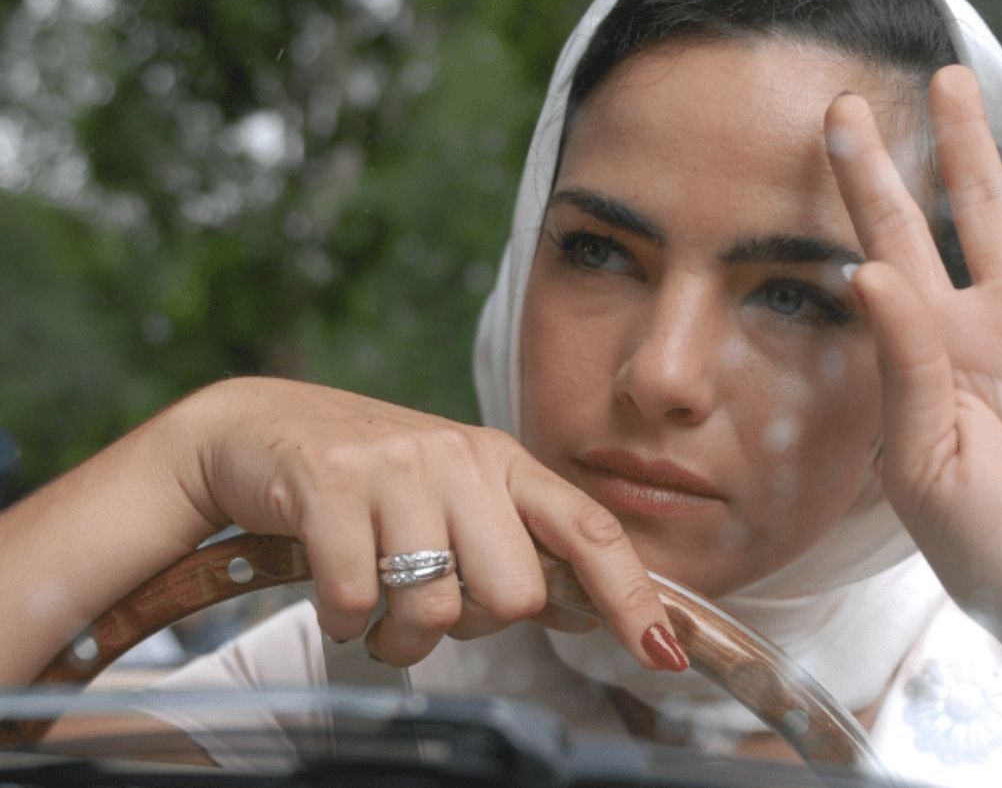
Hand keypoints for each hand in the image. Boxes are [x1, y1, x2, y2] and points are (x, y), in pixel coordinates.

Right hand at [183, 377, 682, 669]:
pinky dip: (344, 624)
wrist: (257, 430)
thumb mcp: (454, 496)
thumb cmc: (368, 478)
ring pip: (436, 609)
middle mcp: (461, 457)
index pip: (589, 530)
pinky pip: (356, 604)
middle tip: (431, 602)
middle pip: (515, 594)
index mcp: (503, 462)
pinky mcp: (329, 485)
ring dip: (402, 638)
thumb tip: (582, 612)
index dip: (633, 596)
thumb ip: (513, 547)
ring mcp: (396, 468)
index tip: (664, 653)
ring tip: (377, 610)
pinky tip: (334, 593)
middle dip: (473, 624)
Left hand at [825, 67, 1001, 646]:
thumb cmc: (984, 547)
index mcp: (932, 345)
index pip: (890, 239)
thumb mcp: (922, 462)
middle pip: (973, 207)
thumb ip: (901, 364)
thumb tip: (867, 268)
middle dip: (957, 140)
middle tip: (941, 75)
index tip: (839, 114)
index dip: (864, 177)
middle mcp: (994, 321)